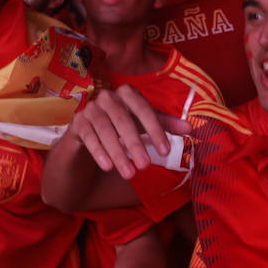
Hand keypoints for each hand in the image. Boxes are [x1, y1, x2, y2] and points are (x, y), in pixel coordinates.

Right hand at [67, 85, 190, 178]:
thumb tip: (190, 128)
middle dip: (135, 144)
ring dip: (118, 152)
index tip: (166, 151)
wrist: (88, 137)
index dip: (156, 130)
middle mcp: (107, 97)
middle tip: (145, 166)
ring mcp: (90, 108)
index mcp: (127, 94)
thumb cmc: (121, 128)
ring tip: (129, 173)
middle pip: (123, 119)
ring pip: (105, 129)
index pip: (144, 109)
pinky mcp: (77, 122)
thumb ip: (164, 125)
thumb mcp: (143, 126)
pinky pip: (88, 136)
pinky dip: (98, 151)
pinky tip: (108, 166)